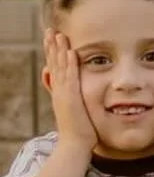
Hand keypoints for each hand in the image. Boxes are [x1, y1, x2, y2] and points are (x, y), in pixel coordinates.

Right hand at [42, 29, 96, 153]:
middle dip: (52, 47)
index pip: (56, 68)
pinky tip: (70, 52)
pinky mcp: (71, 98)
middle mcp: (59, 91)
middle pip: (53, 64)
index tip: (53, 39)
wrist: (75, 145)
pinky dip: (70, 64)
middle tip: (50, 30)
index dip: (53, 53)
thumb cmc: (81, 131)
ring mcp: (64, 94)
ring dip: (59, 50)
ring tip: (58, 34)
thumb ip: (75, 100)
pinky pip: (71, 77)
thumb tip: (76, 95)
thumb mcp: (76, 111)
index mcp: (61, 93)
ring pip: (60, 67)